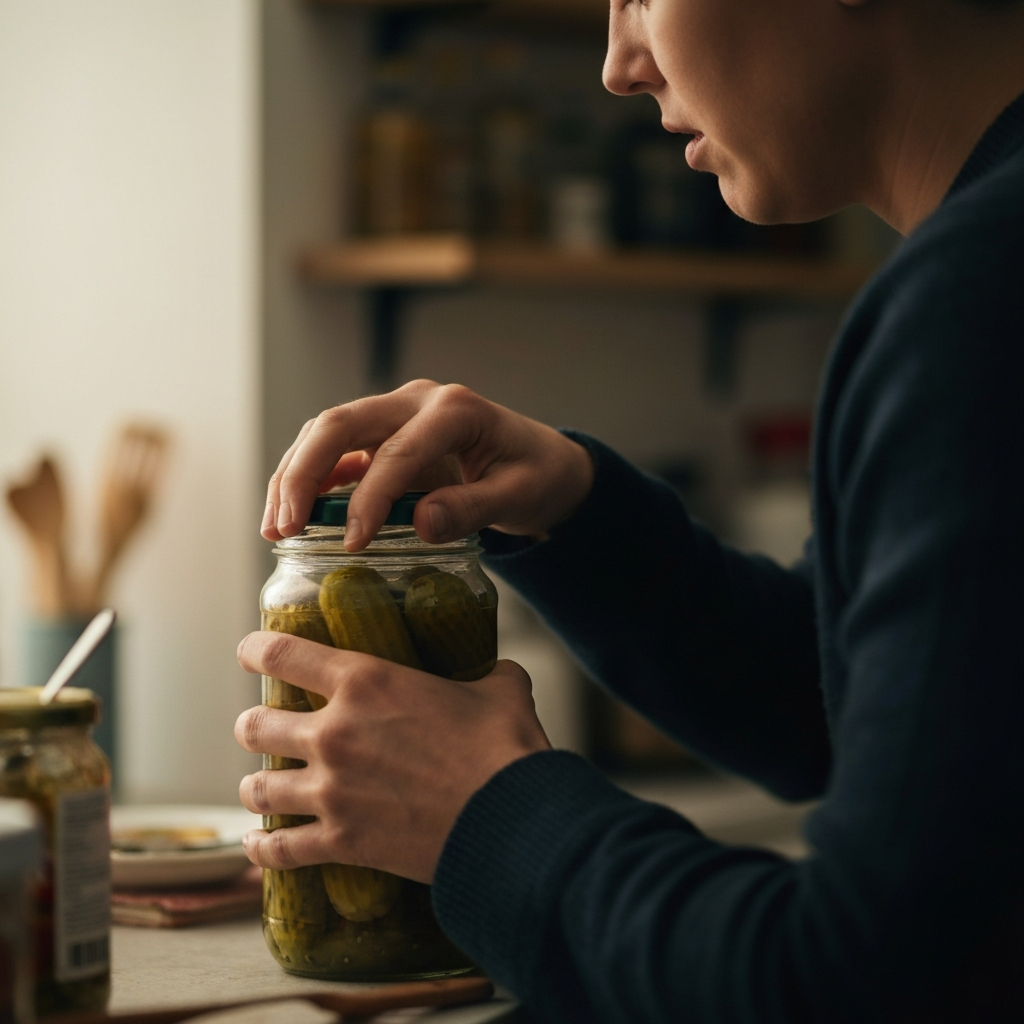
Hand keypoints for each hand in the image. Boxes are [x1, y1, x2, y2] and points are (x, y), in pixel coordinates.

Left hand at [234, 630, 550, 881]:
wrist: (509, 817)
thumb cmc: (504, 747)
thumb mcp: (500, 690)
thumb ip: (489, 676)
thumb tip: (502, 674)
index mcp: (365, 681)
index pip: (283, 654)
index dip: (256, 650)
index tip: (250, 652)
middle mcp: (334, 732)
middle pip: (256, 725)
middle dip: (253, 726)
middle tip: (261, 728)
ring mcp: (331, 791)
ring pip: (259, 788)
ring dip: (255, 787)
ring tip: (257, 788)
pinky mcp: (340, 841)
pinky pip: (279, 849)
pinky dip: (263, 849)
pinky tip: (256, 845)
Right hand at [262, 380, 593, 549]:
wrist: (544, 461)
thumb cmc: (536, 476)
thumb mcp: (520, 495)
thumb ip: (473, 507)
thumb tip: (420, 523)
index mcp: (453, 409)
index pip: (398, 451)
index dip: (369, 498)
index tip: (352, 544)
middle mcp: (417, 401)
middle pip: (340, 423)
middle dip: (303, 475)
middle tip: (283, 528)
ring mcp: (396, 413)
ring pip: (327, 433)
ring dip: (294, 477)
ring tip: (275, 529)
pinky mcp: (384, 435)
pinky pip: (336, 451)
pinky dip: (309, 481)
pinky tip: (293, 517)